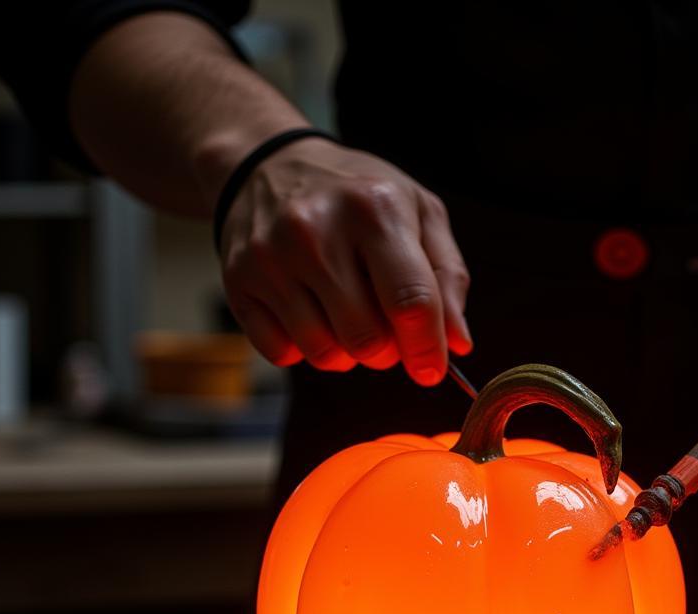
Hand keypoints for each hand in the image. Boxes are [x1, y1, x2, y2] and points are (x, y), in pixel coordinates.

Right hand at [219, 136, 471, 383]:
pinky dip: (302, 348)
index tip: (432, 369)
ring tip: (346, 316)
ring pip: (325, 354)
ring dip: (346, 353)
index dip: (427, 348)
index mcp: (374, 209)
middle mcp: (317, 231)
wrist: (265, 161)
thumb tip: (457, 343)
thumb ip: (446, 275)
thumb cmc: (357, 194)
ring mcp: (272, 258)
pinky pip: (282, 353)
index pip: (410, 302)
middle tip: (384, 327)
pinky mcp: (239, 281)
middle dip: (386, 350)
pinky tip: (308, 313)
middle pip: (368, 340)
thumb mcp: (417, 211)